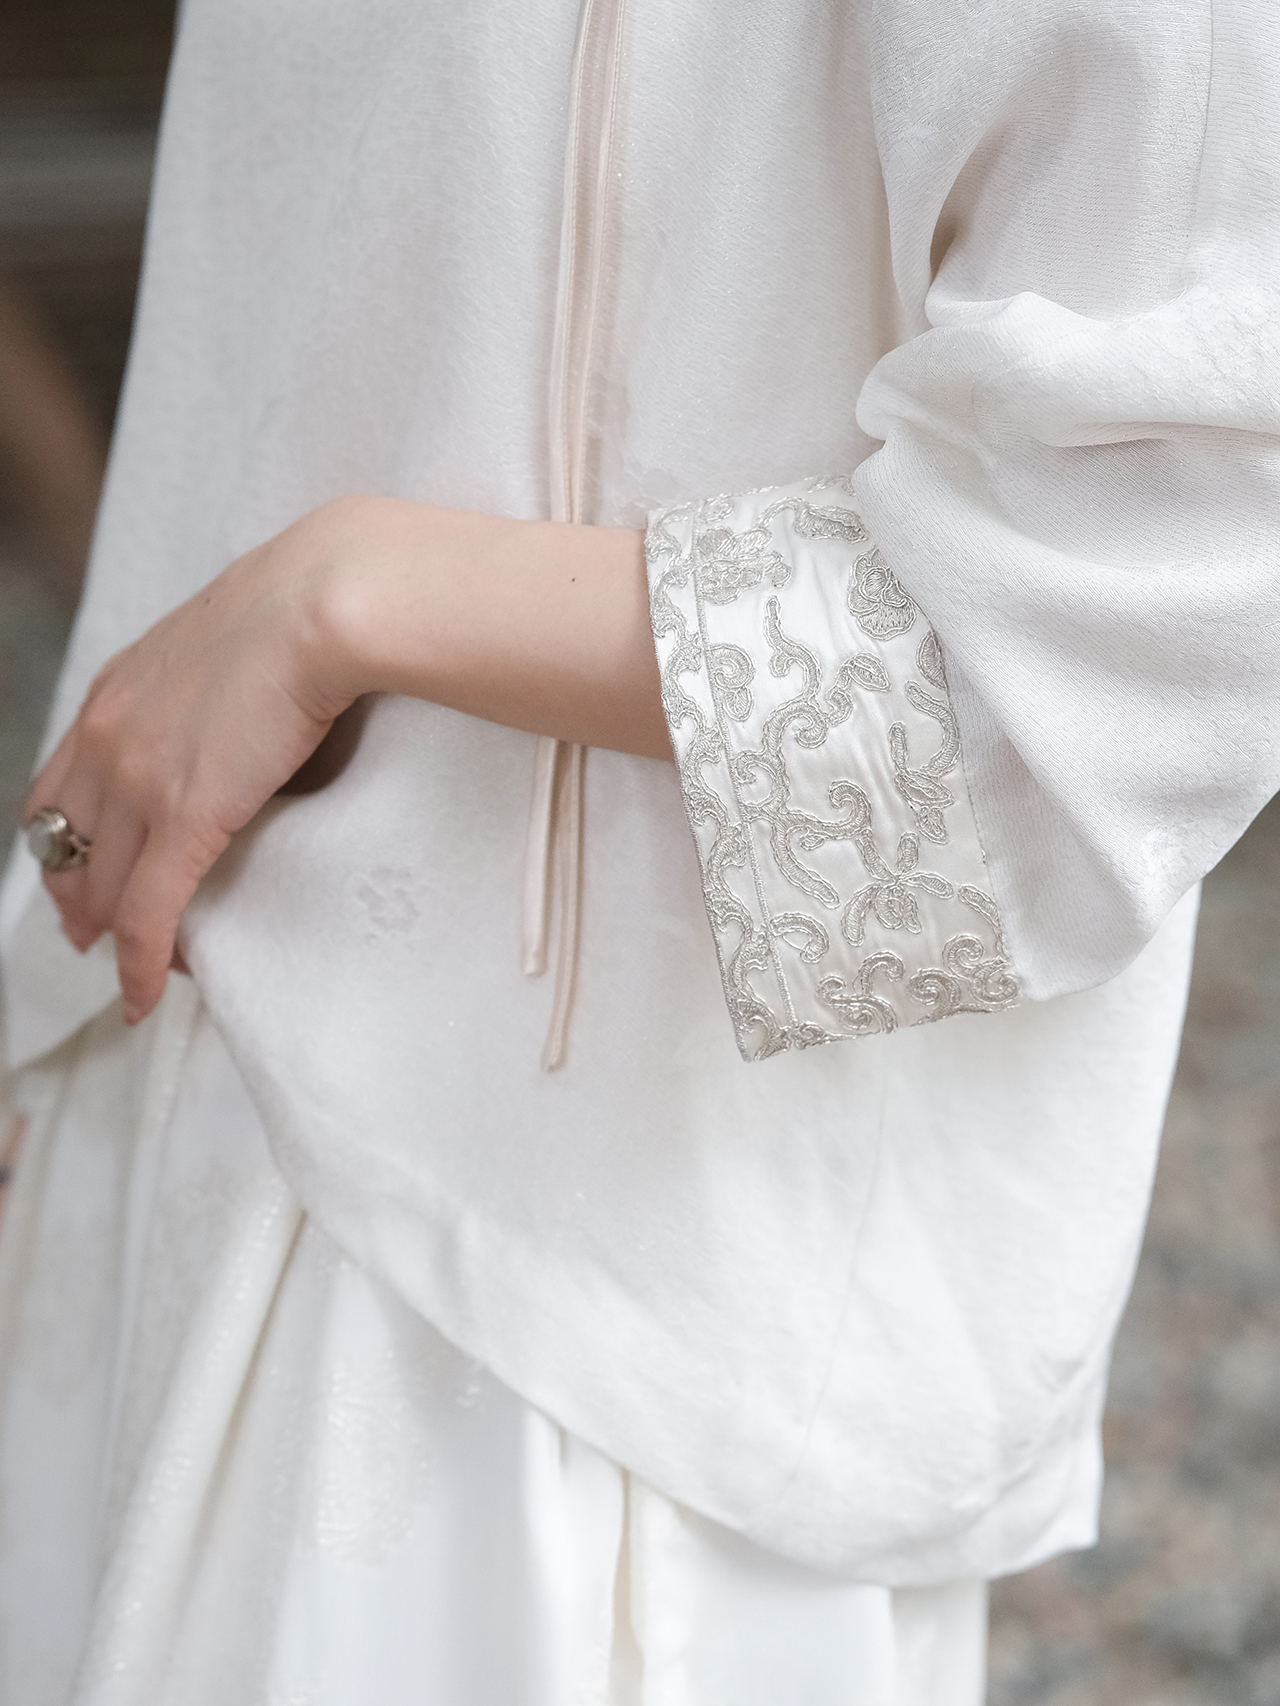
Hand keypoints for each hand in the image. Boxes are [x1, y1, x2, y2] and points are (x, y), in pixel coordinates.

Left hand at [25, 502, 359, 1022]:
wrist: (329, 600)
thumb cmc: (310, 607)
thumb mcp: (232, 645)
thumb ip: (221, 686)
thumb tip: (257, 713)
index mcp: (116, 692)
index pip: (61, 788)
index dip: (67, 843)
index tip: (84, 872)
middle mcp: (107, 737)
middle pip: (68, 845)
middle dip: (79, 899)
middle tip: (96, 936)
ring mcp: (139, 779)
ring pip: (101, 887)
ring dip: (112, 937)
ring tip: (134, 971)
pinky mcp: (185, 818)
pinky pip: (146, 914)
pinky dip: (138, 964)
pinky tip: (144, 996)